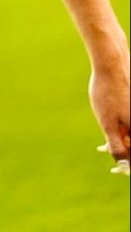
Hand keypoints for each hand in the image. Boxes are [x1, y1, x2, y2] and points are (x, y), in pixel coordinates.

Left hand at [89, 42, 129, 169]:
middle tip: (103, 148)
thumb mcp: (107, 122)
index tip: (115, 170)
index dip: (128, 166)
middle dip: (123, 150)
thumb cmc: (107, 91)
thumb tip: (124, 166)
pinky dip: (122, 124)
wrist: (111, 61)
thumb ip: (117, 145)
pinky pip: (130, 119)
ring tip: (104, 137)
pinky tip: (109, 118)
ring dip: (122, 137)